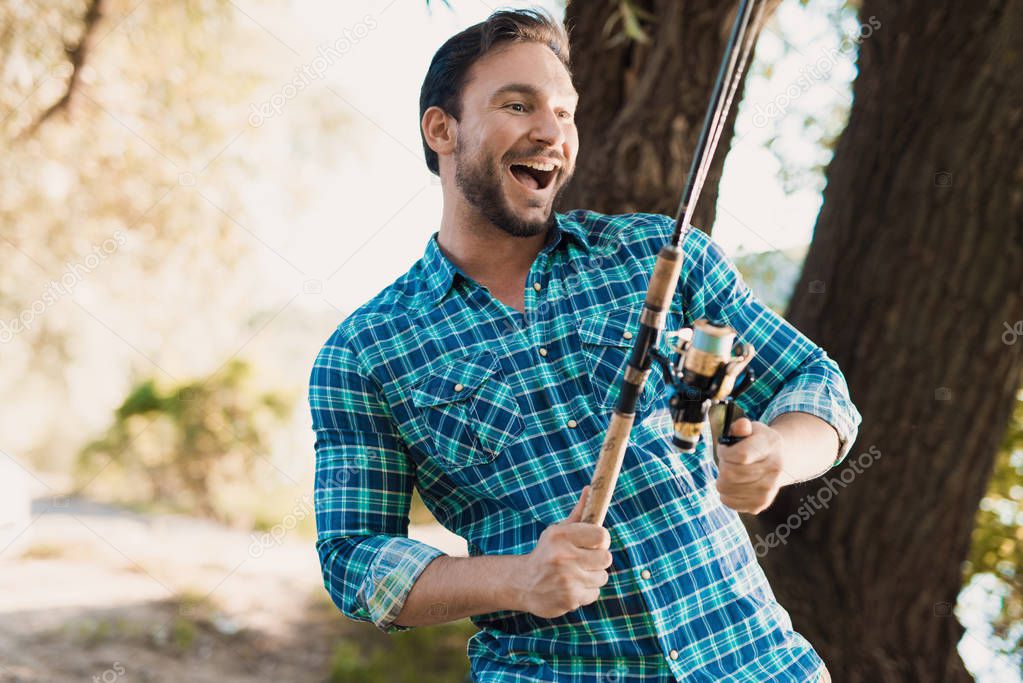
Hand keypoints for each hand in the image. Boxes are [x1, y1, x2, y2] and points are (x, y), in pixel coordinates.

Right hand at [516, 485, 612, 618]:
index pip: (602, 536)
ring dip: (592, 577)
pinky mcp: (569, 599)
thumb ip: (578, 513)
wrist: (522, 582)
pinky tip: (571, 587)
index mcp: (561, 536)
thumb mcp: (558, 531)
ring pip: (602, 577)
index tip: (594, 544)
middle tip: (585, 560)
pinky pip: (594, 594)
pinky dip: (586, 592)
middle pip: (606, 558)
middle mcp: (563, 557)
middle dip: (598, 560)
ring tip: (575, 575)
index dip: (601, 541)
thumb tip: (590, 489)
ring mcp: (566, 580)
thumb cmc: (546, 553)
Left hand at [715, 417, 784, 513]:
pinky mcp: (760, 504)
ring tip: (731, 471)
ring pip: (726, 488)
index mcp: (771, 446)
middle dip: (722, 465)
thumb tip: (741, 426)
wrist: (778, 462)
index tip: (725, 449)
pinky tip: (734, 483)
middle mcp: (774, 470)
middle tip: (728, 461)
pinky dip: (725, 492)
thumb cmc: (757, 443)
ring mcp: (768, 490)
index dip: (725, 452)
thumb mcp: (751, 429)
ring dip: (722, 478)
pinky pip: (728, 501)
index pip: (741, 455)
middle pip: (730, 473)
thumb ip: (741, 426)